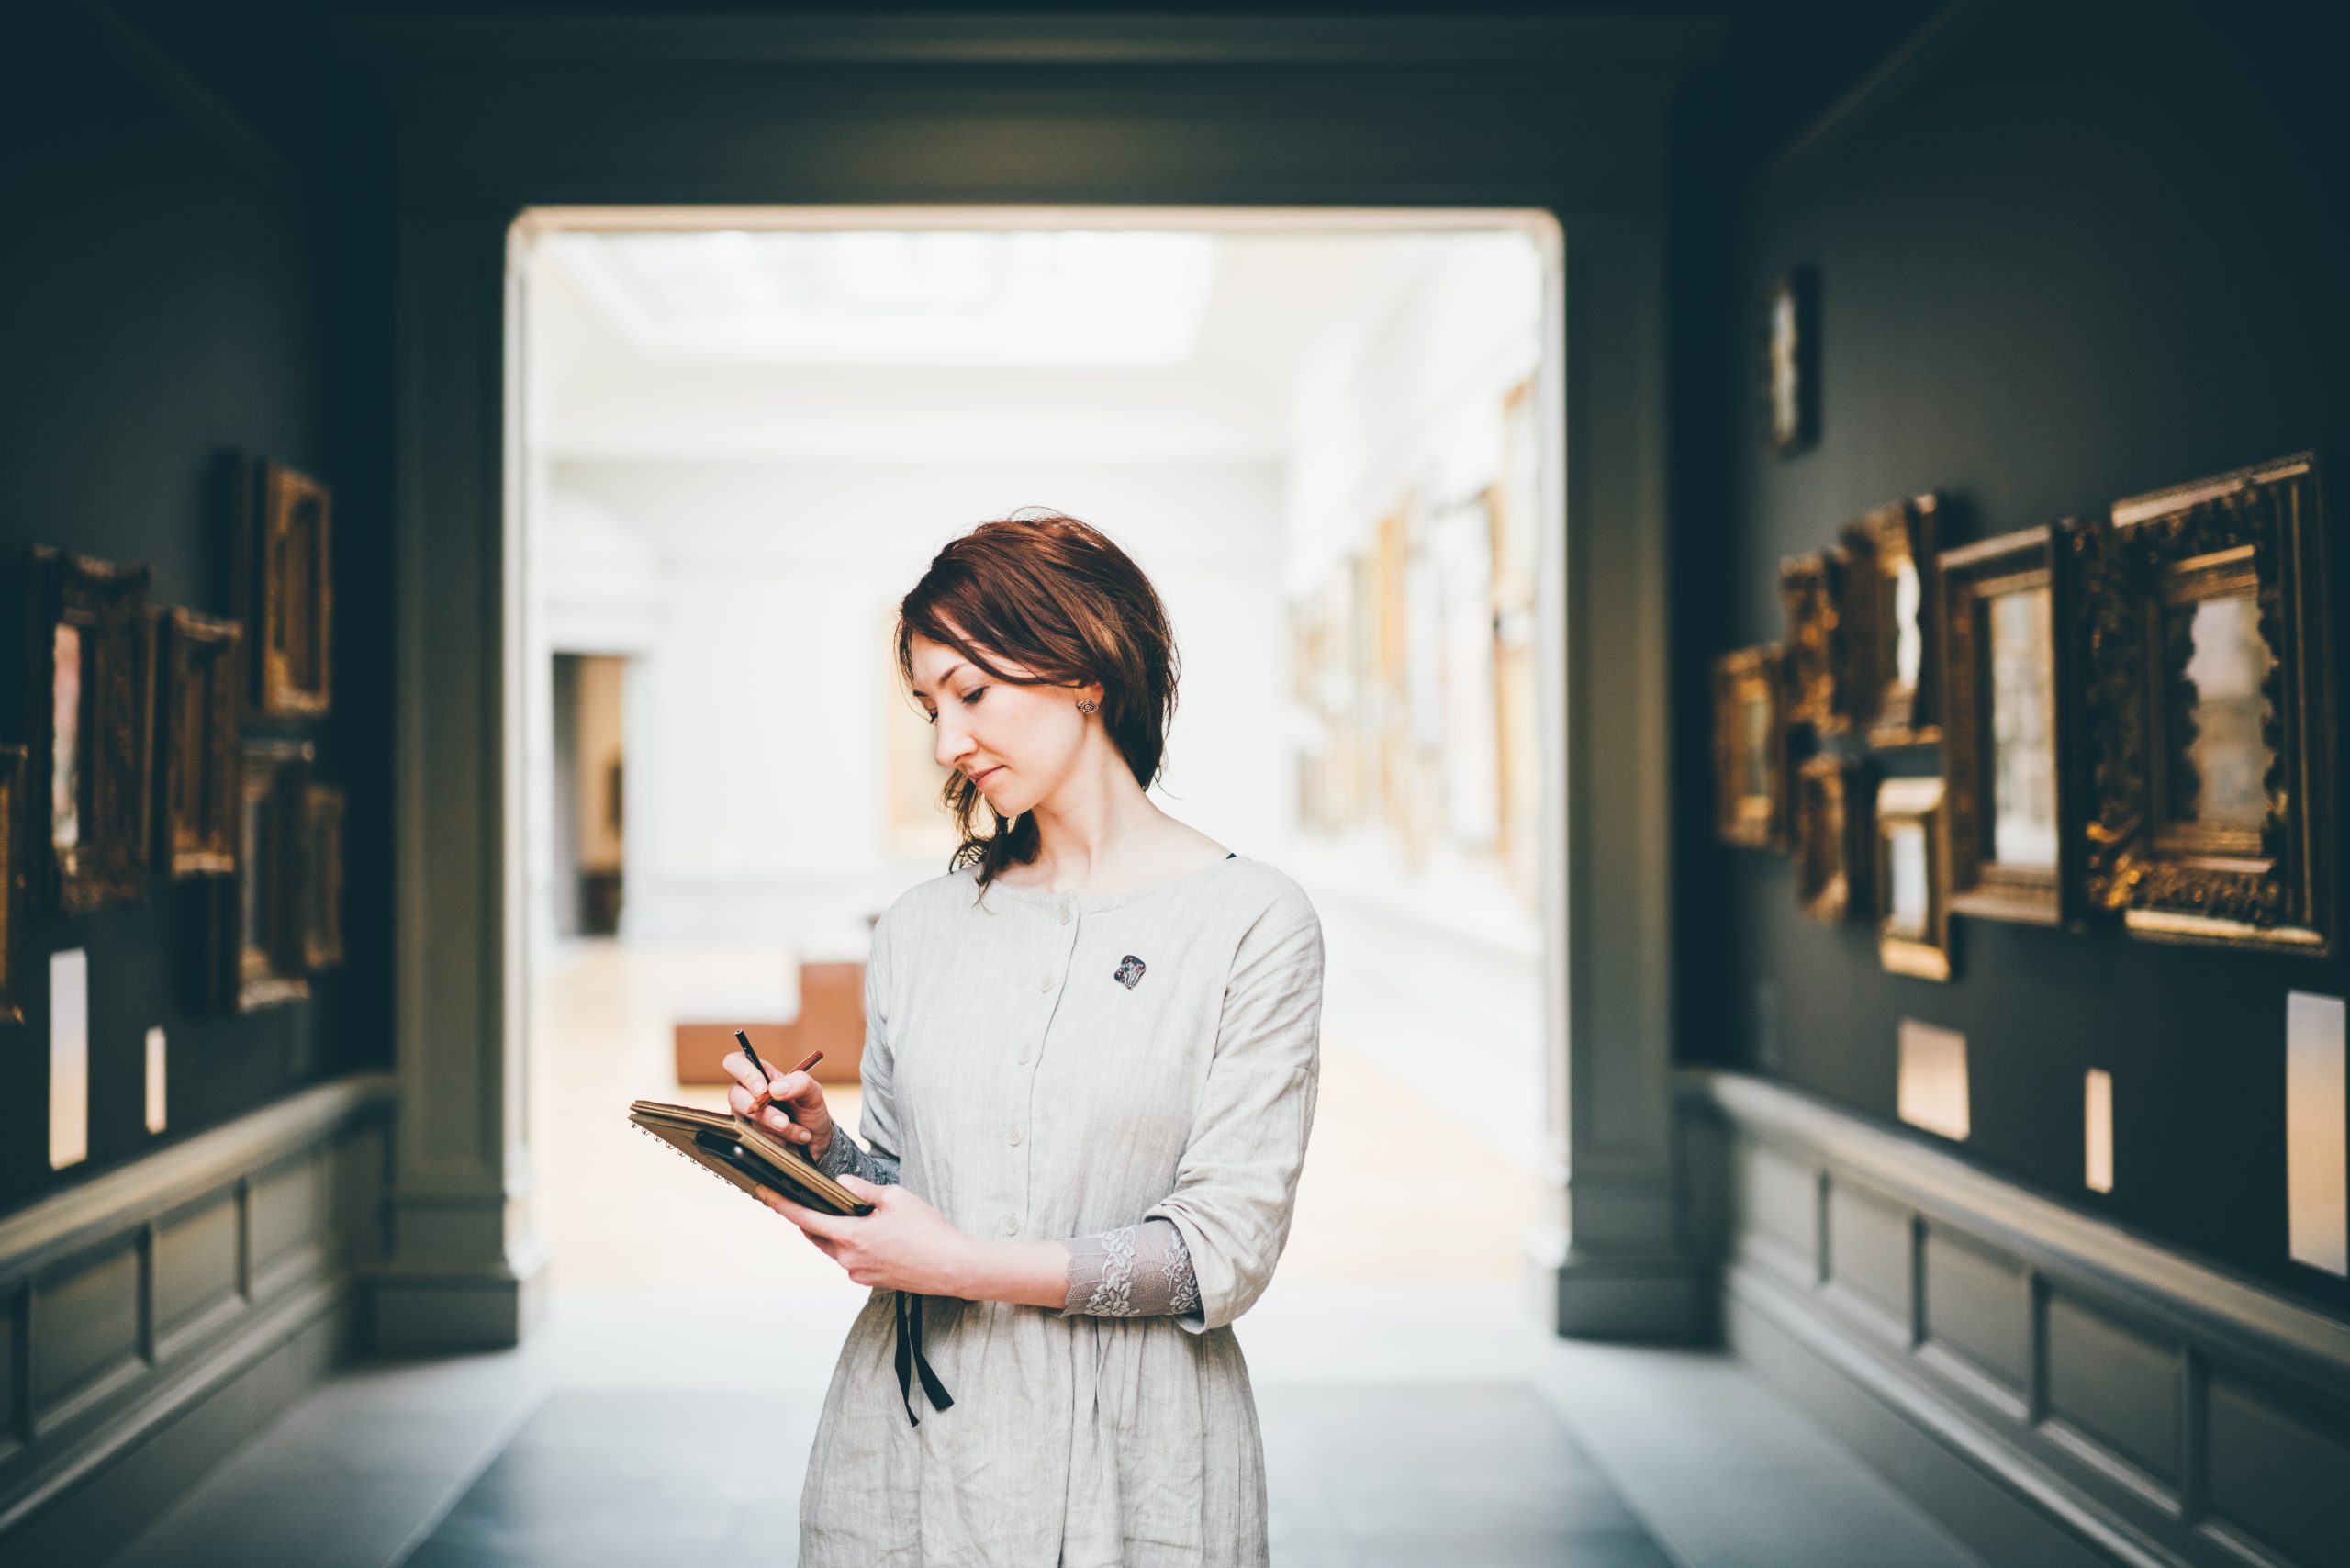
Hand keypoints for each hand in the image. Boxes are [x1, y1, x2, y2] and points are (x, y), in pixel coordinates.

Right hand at [723, 1050, 834, 1157]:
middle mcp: (748, 1094)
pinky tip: (789, 1142)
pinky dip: (775, 1143)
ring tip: (799, 1132)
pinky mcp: (747, 1138)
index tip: (763, 1090)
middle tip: (784, 1122)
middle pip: (735, 1096)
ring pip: (746, 1123)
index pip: (737, 1063)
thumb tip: (775, 1088)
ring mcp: (745, 1118)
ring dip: (776, 1131)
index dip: (745, 1074)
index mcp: (762, 1075)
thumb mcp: (814, 1094)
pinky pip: (752, 1141)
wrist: (816, 1143)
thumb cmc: (810, 1112)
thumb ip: (800, 1083)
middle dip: (762, 1113)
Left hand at [751, 1174, 980, 1296]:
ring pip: (834, 1249)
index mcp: (851, 1236)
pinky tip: (872, 1234)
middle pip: (816, 1236)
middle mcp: (849, 1259)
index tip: (765, 1194)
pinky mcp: (870, 1281)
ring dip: (833, 1232)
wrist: (953, 1266)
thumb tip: (842, 1183)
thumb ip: (863, 1190)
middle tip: (809, 1199)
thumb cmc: (928, 1231)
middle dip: (809, 1219)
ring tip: (849, 1214)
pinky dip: (852, 1245)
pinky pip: (851, 1260)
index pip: (806, 1220)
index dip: (783, 1206)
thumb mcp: (895, 1198)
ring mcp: (858, 1273)